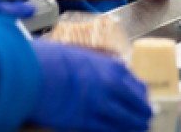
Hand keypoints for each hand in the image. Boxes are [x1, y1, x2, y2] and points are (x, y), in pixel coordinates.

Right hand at [28, 40, 151, 131]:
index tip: (142, 98)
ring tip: (142, 128)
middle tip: (148, 116)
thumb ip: (93, 67)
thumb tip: (97, 73)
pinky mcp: (85, 121)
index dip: (140, 94)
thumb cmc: (49, 59)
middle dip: (143, 111)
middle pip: (136, 103)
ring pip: (126, 120)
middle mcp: (110, 86)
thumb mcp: (79, 56)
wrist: (32, 71)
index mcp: (110, 67)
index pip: (135, 84)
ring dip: (136, 125)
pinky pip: (108, 130)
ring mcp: (99, 105)